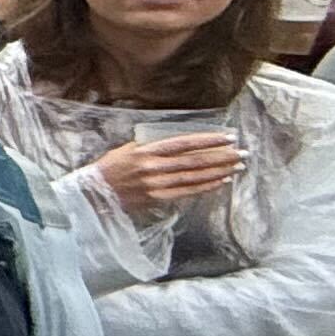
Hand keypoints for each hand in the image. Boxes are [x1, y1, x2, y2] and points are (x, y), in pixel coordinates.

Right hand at [92, 133, 242, 217]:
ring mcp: (156, 185)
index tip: (228, 137)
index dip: (208, 140)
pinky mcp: (156, 199)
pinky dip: (205, 186)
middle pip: (194, 161)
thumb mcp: (128, 148)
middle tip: (242, 153)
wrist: (92, 193)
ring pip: (194, 177)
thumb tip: (180, 142)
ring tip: (237, 166)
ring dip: (218, 171)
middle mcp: (153, 168)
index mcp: (146, 151)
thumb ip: (153, 145)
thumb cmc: (110, 167)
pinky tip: (220, 181)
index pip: (184, 144)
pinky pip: (187, 192)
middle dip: (221, 156)